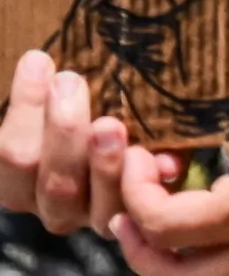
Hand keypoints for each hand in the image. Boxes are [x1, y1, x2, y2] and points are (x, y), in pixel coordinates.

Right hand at [0, 50, 164, 235]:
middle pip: (54, 182)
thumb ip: (42, 88)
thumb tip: (39, 62)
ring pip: (99, 206)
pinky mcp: (136, 215)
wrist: (129, 138)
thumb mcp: (51, 100)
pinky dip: (154, 183)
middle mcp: (54, 204)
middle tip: (71, 82)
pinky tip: (166, 161)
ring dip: (106, 165)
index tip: (39, 60)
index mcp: (21, 180)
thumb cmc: (73, 105)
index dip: (24, 109)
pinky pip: (143, 209)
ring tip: (110, 126)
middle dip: (63, 131)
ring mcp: (95, 215)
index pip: (11, 154)